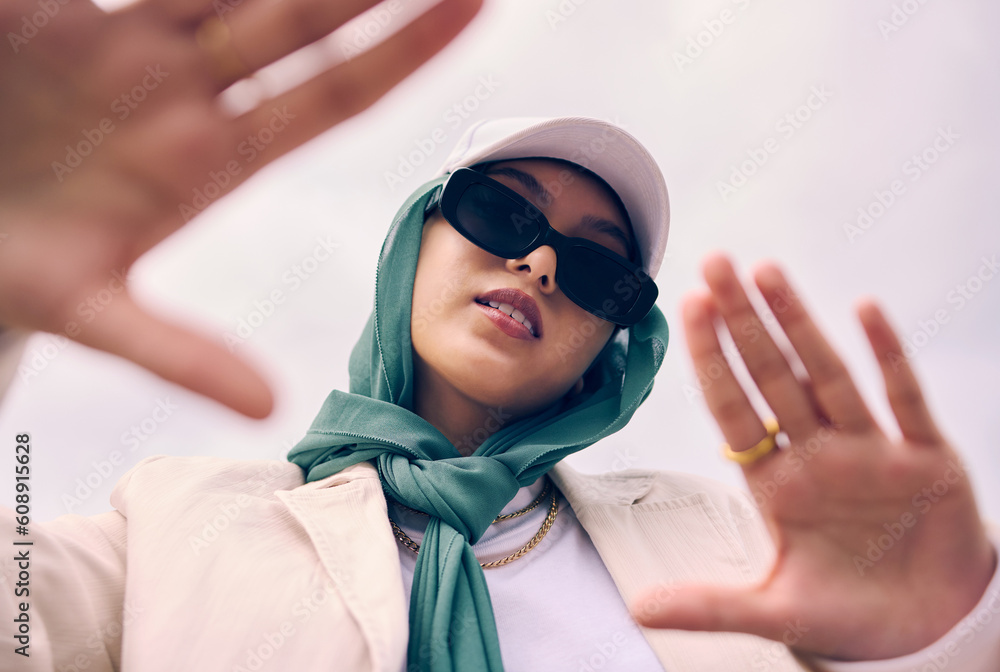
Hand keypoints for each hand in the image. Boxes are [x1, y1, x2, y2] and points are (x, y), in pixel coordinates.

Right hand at [0, 0, 481, 417]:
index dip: (403, 52)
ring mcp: (129, 45)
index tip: (470, 8)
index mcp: (216, 157)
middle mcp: (187, 91)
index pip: (334, 96)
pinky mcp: (58, 15)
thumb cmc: (22, 276)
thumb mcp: (93, 313)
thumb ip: (178, 354)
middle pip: (297, 19)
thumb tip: (268, 407)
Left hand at [632, 253, 995, 660]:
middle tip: (714, 265)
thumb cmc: (848, 616)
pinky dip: (887, 355)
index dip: (712, 359)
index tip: (687, 307)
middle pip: (772, 375)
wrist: (927, 631)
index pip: (733, 408)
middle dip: (743, 321)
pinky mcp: (926, 458)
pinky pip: (904, 398)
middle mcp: (818, 454)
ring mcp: (870, 450)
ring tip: (767, 272)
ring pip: (828, 374)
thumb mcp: (773, 611)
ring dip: (799, 324)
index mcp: (776, 483)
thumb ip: (709, 603)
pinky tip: (863, 310)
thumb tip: (638, 609)